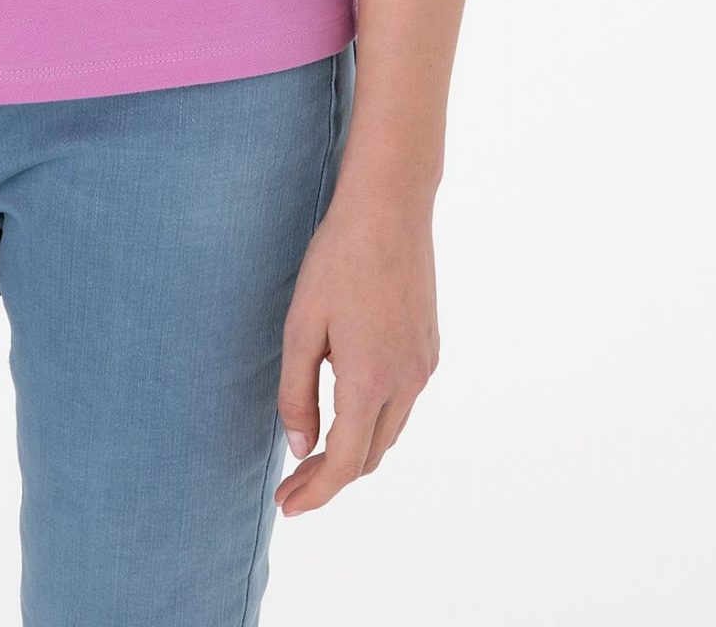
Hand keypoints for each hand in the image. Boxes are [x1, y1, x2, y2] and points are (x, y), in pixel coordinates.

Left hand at [272, 185, 440, 517]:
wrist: (390, 208)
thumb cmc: (337, 260)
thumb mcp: (301, 326)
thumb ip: (296, 392)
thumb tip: (300, 447)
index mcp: (370, 381)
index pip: (344, 463)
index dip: (314, 492)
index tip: (285, 507)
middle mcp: (406, 382)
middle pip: (369, 455)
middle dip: (330, 477)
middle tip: (291, 483)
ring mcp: (424, 365)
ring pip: (388, 431)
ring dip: (354, 450)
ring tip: (314, 452)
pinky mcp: (430, 347)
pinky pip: (402, 402)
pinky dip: (373, 420)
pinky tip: (347, 408)